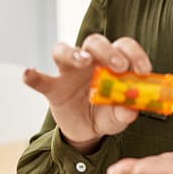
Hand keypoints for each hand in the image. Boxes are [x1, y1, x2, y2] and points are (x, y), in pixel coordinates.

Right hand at [23, 34, 152, 152]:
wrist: (87, 131)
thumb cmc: (108, 113)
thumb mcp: (120, 116)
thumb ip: (125, 112)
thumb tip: (130, 110)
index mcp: (112, 62)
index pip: (123, 47)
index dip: (135, 54)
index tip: (143, 70)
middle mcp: (90, 61)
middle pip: (94, 42)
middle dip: (108, 50)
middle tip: (119, 66)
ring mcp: (68, 73)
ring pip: (64, 50)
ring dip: (73, 53)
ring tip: (83, 62)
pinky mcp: (53, 88)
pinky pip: (40, 79)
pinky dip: (33, 76)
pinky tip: (28, 74)